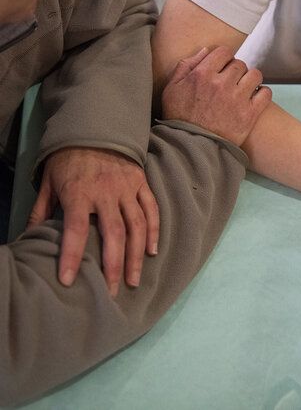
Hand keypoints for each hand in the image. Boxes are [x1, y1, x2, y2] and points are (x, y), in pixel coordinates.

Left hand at [28, 148, 158, 295]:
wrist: (94, 128)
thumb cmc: (67, 159)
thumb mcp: (48, 182)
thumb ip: (41, 211)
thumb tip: (26, 239)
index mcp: (78, 193)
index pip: (74, 230)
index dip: (70, 256)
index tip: (67, 281)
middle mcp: (105, 193)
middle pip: (113, 234)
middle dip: (113, 265)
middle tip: (113, 291)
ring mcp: (126, 188)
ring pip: (136, 226)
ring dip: (136, 255)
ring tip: (134, 280)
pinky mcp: (140, 183)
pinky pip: (151, 209)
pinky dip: (153, 230)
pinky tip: (152, 251)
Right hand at [161, 46, 271, 145]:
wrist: (190, 148)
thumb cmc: (178, 118)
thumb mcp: (171, 89)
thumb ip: (186, 65)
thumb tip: (205, 50)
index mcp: (202, 75)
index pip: (224, 52)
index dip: (224, 58)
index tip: (222, 68)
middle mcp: (221, 84)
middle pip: (240, 64)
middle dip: (236, 71)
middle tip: (232, 82)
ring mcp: (237, 100)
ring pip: (255, 75)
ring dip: (251, 80)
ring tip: (245, 88)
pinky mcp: (249, 115)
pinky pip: (265, 93)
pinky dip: (262, 94)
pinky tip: (255, 98)